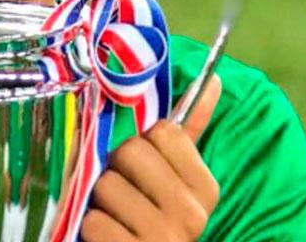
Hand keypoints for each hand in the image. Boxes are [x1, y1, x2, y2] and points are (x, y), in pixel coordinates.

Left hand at [81, 74, 221, 241]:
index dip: (145, 143)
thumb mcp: (175, 177)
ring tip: (115, 214)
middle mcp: (191, 215)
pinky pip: (93, 221)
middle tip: (124, 190)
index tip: (145, 166)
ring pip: (106, 184)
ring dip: (100, 199)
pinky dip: (93, 227)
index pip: (165, 132)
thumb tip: (213, 79)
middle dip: (117, 168)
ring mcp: (163, 238)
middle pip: (131, 151)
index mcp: (205, 188)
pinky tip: (109, 235)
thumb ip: (189, 131)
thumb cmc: (153, 212)